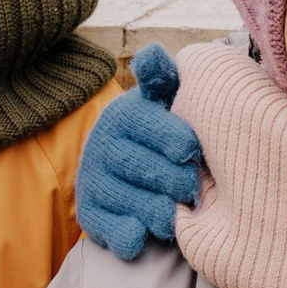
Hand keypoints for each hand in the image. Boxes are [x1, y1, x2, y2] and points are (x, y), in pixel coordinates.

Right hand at [75, 43, 201, 261]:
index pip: (142, 122)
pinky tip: (146, 232)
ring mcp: (94, 182)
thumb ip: (164, 78)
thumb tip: (151, 53)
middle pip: (137, 165)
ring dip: (157, 210)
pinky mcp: (92, 216)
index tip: (191, 150)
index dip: (171, 137)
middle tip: (194, 188)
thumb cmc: (164, 133)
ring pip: (128, 200)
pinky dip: (130, 235)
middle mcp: (102, 146)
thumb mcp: (164, 100)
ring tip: (178, 212)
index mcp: (123, 115)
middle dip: (171, 179)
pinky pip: (113, 231)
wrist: (135, 171)